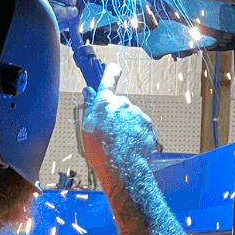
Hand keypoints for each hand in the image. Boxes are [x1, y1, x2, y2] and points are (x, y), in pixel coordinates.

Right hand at [81, 63, 156, 179]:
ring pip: (129, 117)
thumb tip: (89, 93)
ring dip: (125, 126)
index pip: (109, 79)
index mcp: (105, 102)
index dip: (111, 72)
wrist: (122, 165)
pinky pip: (139, 126)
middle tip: (107, 131)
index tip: (113, 68)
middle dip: (114, 114)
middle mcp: (123, 104)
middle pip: (118, 104)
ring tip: (118, 142)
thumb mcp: (87, 127)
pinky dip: (134, 133)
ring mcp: (137, 114)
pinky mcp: (147, 125)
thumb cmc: (102, 149)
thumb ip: (90, 107)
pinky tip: (128, 145)